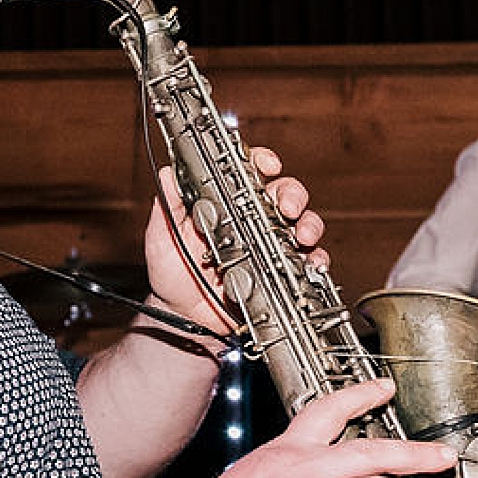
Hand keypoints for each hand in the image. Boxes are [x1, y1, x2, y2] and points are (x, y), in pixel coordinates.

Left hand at [144, 147, 326, 333]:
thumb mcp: (162, 238)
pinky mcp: (279, 272)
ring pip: (302, 224)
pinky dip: (314, 261)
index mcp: (226, 204)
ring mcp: (269, 246)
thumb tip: (167, 174)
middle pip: (284, 194)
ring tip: (301, 235)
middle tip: (288, 207)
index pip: (249, 172)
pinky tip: (310, 263)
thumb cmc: (171, 273)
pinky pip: (306, 263)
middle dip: (292, 195)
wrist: (181, 316)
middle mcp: (252, 220)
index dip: (262, 162)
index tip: (268, 165)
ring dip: (308, 225)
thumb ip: (167, 208)